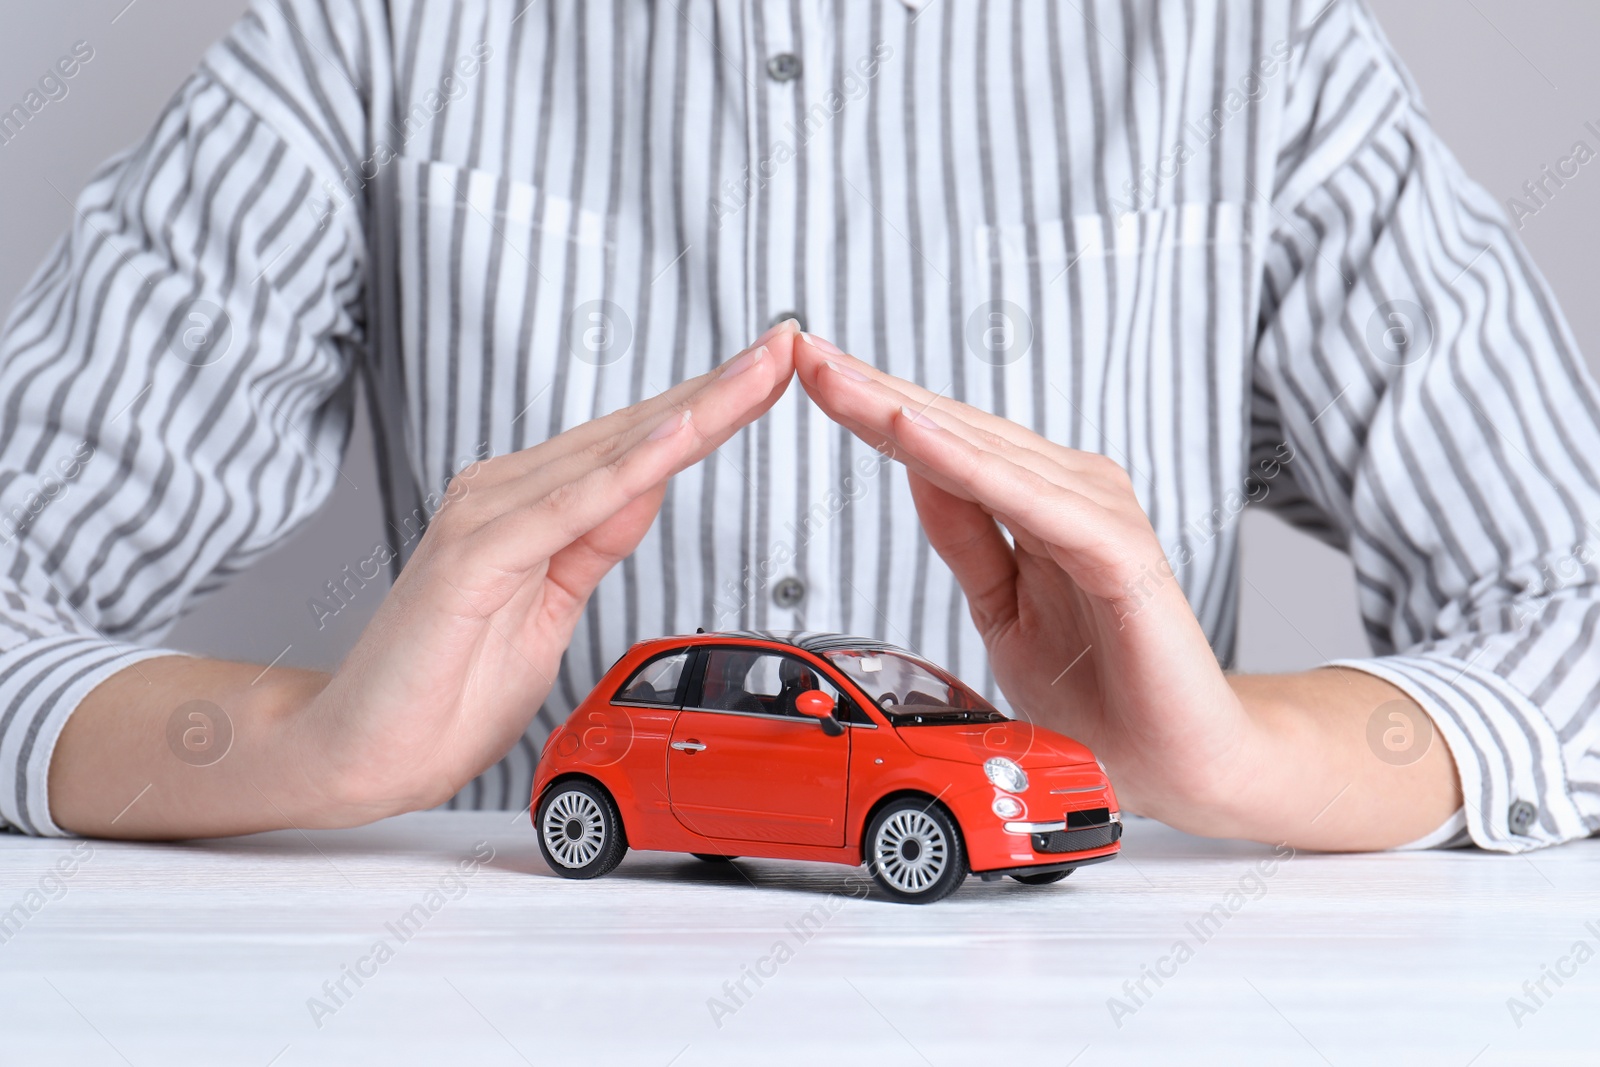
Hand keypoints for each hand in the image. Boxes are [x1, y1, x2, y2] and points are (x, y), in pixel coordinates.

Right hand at [51, 323, 799, 837]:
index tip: (769, 375)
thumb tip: (644, 492)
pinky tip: (678, 437)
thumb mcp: (551, 606)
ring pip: (615, 453)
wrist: (364, 749)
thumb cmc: (445, 687)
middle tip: (787, 343)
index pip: (638, 446)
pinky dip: (629, 470)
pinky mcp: (476, 555)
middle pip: (636, 432)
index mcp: (530, 505)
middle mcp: (507, 493)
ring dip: (692, 411)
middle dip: (719, 389)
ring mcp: (488, 516)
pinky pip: (571, 506)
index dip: (708, 409)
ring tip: (757, 371)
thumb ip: (592, 544)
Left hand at [792, 334, 1459, 847]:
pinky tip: (914, 438)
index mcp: (1041, 503)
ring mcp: (1099, 517)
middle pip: (956, 432)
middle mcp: (1072, 493)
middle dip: (873, 392)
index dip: (873, 407)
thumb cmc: (1100, 693)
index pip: (944, 443)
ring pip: (984, 453)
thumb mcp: (1001, 607)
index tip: (808, 371)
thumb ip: (967, 537)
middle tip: (803, 350)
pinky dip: (968, 467)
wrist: (1178, 764)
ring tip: (839, 380)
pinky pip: (1029, 503)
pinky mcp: (1120, 554)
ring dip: (905, 415)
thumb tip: (913, 466)